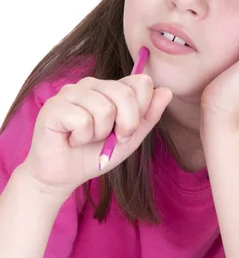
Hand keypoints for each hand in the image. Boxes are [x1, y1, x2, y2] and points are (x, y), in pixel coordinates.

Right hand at [21, 75, 171, 196]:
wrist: (63, 175)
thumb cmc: (95, 153)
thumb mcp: (130, 138)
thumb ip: (149, 116)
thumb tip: (166, 91)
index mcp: (111, 87)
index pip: (141, 82)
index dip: (141, 111)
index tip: (127, 131)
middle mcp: (91, 84)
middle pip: (125, 93)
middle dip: (125, 125)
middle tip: (109, 139)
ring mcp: (70, 92)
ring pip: (104, 108)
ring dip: (99, 134)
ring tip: (86, 138)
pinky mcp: (54, 106)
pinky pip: (82, 120)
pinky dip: (81, 138)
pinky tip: (72, 139)